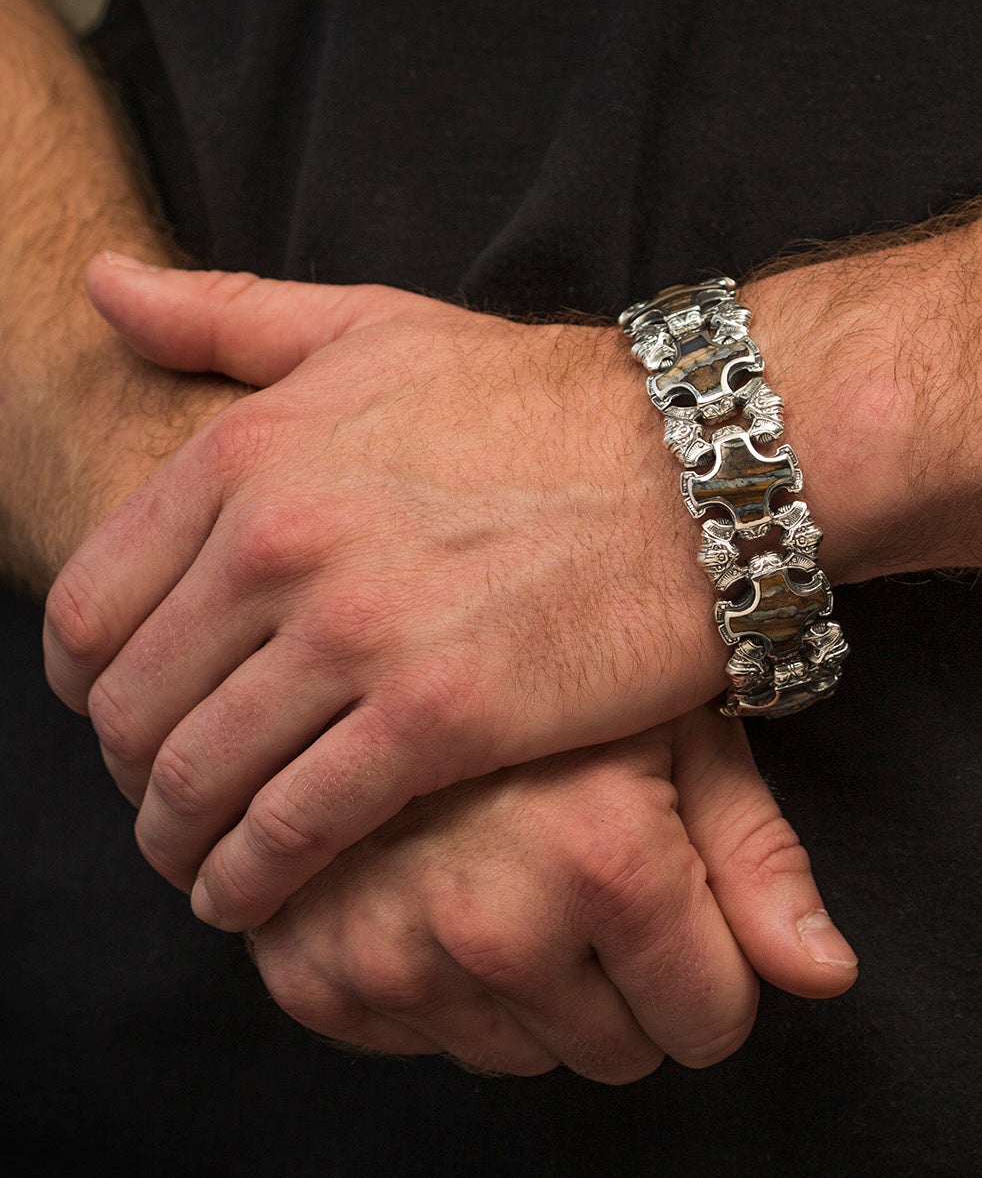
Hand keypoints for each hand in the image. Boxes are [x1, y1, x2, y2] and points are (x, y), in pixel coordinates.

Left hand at [44, 257, 727, 930]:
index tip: (127, 715)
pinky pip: (297, 826)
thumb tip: (103, 283)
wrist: (699, 464)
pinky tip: (257, 894)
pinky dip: (256, 877)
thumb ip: (230, 314)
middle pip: (131, 705)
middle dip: (133, 772)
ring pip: (199, 776)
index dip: (88, 684)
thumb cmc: (547, 401)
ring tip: (203, 866)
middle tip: (170, 801)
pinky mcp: (438, 715)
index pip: (92, 605)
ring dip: (182, 840)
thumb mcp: (380, 327)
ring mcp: (357, 630)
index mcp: (251, 449)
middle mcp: (281, 539)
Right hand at [248, 704, 858, 1081]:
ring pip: (518, 1058)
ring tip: (515, 867)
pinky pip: (418, 1045)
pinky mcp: (313, 968)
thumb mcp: (686, 735)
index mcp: (605, 859)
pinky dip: (441, 989)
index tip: (682, 905)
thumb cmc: (575, 670)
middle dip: (627, 984)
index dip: (713, 971)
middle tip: (591, 873)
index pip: (711, 1021)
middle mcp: (492, 921)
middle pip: (618, 1053)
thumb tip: (828, 976)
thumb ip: (759, 860)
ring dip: (533, 990)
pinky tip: (442, 888)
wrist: (398, 617)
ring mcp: (390, 950)